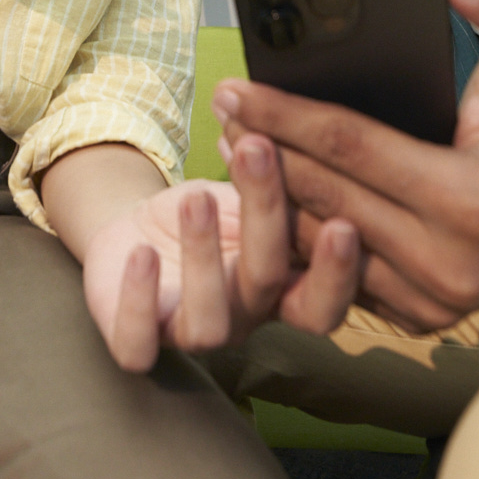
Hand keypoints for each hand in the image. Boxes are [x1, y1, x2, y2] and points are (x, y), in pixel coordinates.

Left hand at [80, 135, 363, 372]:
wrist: (134, 231)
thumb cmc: (200, 215)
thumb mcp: (237, 199)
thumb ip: (271, 187)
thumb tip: (297, 133)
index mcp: (281, 288)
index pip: (324, 299)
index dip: (339, 275)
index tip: (344, 222)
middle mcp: (244, 318)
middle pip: (270, 291)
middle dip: (270, 228)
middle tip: (263, 160)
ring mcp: (191, 333)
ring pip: (208, 323)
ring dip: (204, 258)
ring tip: (196, 198)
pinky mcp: (136, 339)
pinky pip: (138, 345)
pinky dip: (137, 301)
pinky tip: (142, 252)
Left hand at [215, 0, 478, 330]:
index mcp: (471, 200)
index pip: (352, 148)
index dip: (287, 114)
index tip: (238, 87)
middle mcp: (450, 262)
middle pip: (326, 195)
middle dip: (265, 148)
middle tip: (224, 108)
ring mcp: (432, 299)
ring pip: (323, 241)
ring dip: (272, 194)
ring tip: (235, 144)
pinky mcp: (419, 316)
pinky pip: (339, 275)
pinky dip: (302, 235)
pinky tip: (273, 196)